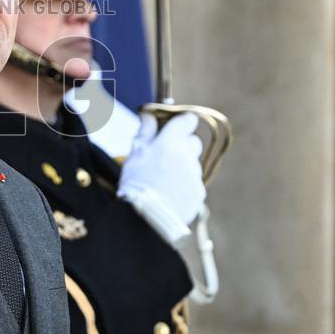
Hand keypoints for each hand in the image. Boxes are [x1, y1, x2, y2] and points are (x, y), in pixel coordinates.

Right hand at [118, 112, 205, 227]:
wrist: (147, 218)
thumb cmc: (136, 183)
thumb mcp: (136, 154)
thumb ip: (146, 132)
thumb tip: (149, 114)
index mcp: (172, 142)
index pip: (188, 120)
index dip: (182, 121)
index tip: (174, 125)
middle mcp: (188, 156)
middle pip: (193, 142)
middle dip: (182, 145)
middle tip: (164, 155)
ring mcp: (195, 176)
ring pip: (192, 165)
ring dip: (182, 167)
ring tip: (162, 180)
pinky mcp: (199, 194)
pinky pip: (193, 184)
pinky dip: (184, 186)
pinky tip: (168, 194)